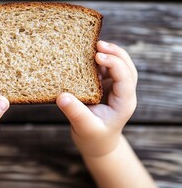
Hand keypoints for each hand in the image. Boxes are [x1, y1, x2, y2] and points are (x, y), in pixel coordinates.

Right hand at [56, 40, 137, 157]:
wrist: (97, 144)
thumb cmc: (93, 138)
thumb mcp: (84, 127)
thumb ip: (75, 112)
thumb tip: (62, 96)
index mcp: (123, 103)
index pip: (125, 78)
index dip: (114, 63)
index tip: (98, 56)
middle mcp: (122, 93)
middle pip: (126, 67)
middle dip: (115, 53)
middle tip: (98, 44)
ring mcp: (115, 88)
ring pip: (117, 65)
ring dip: (107, 53)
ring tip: (94, 45)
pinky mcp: (105, 86)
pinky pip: (105, 69)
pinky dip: (98, 60)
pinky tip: (87, 55)